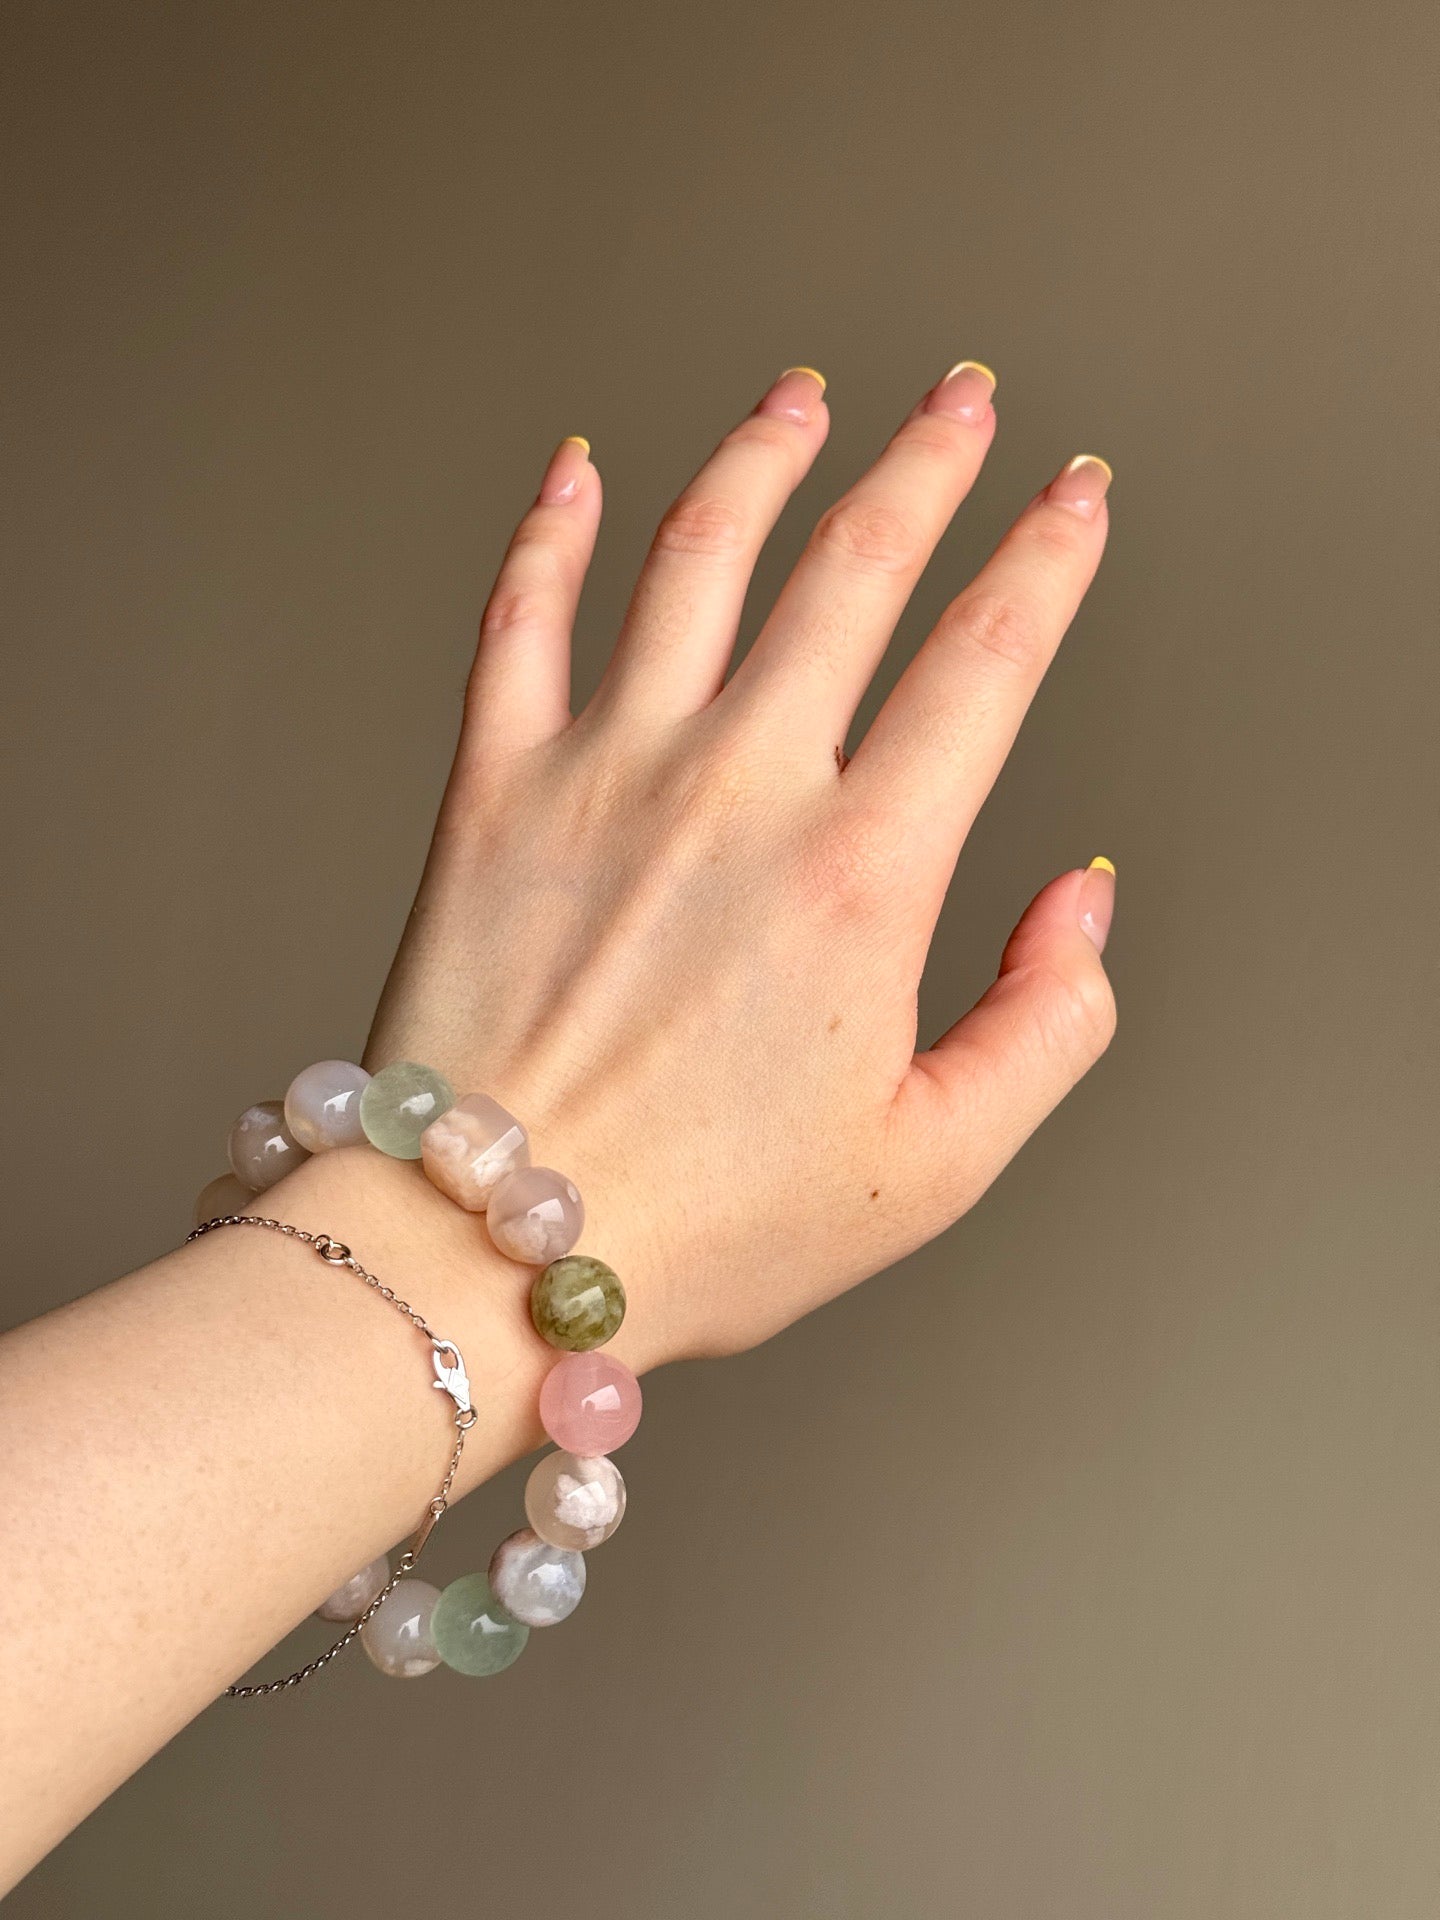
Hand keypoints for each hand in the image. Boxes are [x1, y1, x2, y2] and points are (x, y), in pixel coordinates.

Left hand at [365, 364, 1116, 1368]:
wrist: (493, 1246)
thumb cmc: (711, 1225)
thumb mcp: (935, 1166)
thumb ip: (1048, 1025)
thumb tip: (1083, 899)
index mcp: (861, 874)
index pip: (984, 661)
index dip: (1047, 559)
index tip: (1074, 496)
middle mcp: (739, 789)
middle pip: (856, 567)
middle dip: (927, 465)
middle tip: (963, 401)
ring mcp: (605, 772)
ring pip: (699, 556)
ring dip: (765, 455)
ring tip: (805, 395)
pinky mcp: (492, 790)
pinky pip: (520, 619)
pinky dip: (550, 531)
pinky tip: (578, 468)